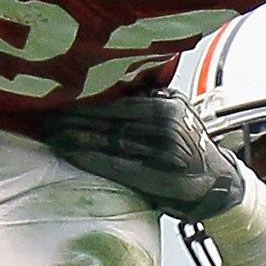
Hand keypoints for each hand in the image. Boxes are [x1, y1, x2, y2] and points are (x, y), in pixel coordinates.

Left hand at [44, 89, 245, 220]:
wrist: (219, 183)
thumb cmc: (190, 146)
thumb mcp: (177, 111)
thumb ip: (148, 97)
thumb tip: (108, 81)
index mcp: (169, 105)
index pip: (119, 102)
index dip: (86, 103)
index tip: (58, 101)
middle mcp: (168, 126)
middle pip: (110, 122)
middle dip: (74, 121)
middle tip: (45, 120)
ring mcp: (165, 153)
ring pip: (110, 143)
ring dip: (76, 140)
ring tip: (51, 137)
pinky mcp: (161, 179)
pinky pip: (117, 166)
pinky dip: (90, 160)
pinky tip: (70, 155)